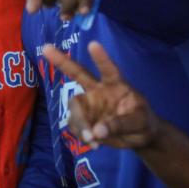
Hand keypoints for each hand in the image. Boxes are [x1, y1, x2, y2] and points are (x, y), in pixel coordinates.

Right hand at [43, 41, 159, 149]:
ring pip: (74, 106)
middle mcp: (98, 89)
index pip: (108, 69)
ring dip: (79, 121)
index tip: (93, 44)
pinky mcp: (84, 119)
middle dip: (62, 61)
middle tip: (46, 48)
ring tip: (91, 139)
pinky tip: (92, 143)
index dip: (101, 57)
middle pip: (78, 73)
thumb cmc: (142, 121)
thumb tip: (96, 131)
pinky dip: (80, 133)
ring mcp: (89, 104)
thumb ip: (120, 124)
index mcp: (116, 84)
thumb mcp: (140, 122)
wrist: (138, 136)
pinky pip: (73, 123)